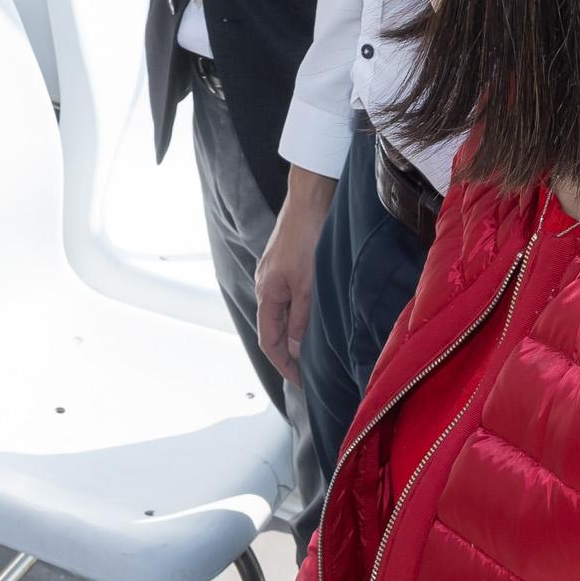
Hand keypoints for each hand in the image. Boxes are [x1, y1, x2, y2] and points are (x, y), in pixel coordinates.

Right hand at [252, 167, 336, 381]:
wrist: (310, 198)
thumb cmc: (308, 238)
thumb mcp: (308, 287)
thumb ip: (301, 321)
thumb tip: (296, 352)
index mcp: (267, 293)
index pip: (269, 341)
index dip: (284, 365)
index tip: (302, 382)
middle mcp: (265, 285)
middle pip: (273, 329)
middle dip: (289, 353)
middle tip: (310, 372)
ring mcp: (274, 274)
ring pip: (281, 314)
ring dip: (295, 334)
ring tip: (314, 350)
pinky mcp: (285, 264)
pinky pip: (287, 299)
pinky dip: (298, 316)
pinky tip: (313, 318)